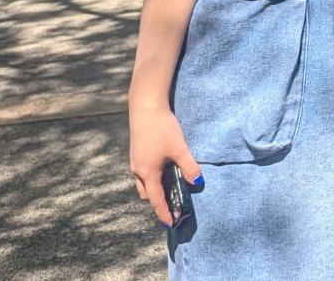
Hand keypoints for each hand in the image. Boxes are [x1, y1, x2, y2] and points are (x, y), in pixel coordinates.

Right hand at [128, 105, 201, 226]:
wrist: (145, 108)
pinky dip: (153, 178)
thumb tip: (198, 182)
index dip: (163, 213)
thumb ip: (189, 167)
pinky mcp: (137, 152)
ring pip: (144, 183)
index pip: (156, 200)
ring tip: (170, 190)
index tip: (169, 224)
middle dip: (158, 203)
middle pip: (147, 194)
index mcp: (148, 173)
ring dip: (154, 190)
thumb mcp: (179, 149)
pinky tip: (165, 170)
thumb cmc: (162, 129)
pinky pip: (144, 172)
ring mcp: (136, 161)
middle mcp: (138, 170)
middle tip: (172, 208)